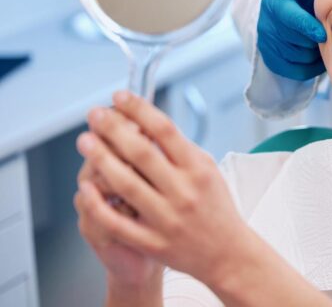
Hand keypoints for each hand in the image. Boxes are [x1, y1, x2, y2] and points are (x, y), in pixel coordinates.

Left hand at [74, 91, 254, 287]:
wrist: (227, 253)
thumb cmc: (216, 208)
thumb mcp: (209, 171)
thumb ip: (181, 150)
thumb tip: (148, 123)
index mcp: (198, 170)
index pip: (165, 130)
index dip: (139, 110)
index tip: (121, 97)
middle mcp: (183, 192)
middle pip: (142, 153)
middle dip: (114, 129)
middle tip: (95, 115)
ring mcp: (166, 218)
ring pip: (126, 184)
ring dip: (101, 159)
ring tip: (85, 141)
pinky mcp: (152, 242)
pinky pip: (118, 222)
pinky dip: (99, 204)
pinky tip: (85, 187)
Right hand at [258, 0, 326, 79]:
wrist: (290, 13)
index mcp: (274, 2)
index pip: (288, 18)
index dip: (305, 27)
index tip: (322, 34)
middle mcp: (266, 23)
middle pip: (294, 41)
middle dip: (313, 40)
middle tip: (327, 34)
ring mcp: (266, 43)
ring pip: (296, 57)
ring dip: (313, 53)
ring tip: (321, 42)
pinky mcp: (270, 60)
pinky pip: (294, 71)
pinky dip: (309, 66)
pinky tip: (315, 54)